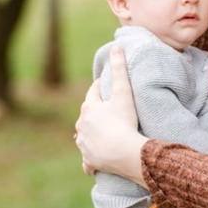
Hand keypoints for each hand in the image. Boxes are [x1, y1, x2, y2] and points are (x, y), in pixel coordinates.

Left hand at [75, 46, 144, 182]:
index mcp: (89, 108)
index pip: (94, 92)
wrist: (125, 153)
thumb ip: (120, 69)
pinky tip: (92, 160)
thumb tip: (116, 47)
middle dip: (95, 110)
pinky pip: (87, 160)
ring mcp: (84, 144)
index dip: (102, 87)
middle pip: (87, 114)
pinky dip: (90, 159)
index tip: (108, 84)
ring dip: (90, 134)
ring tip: (101, 133)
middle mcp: (81, 126)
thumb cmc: (125, 122)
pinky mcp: (89, 160)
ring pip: (83, 136)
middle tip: (108, 108)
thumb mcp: (123, 93)